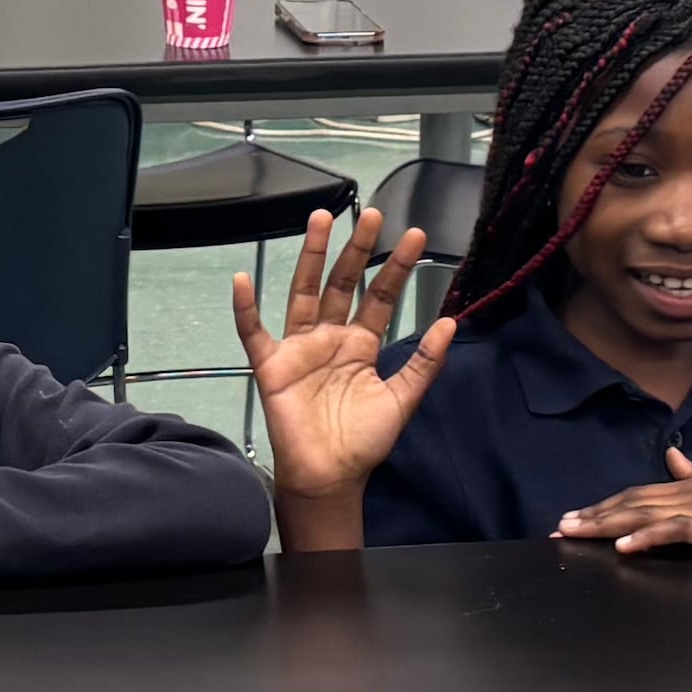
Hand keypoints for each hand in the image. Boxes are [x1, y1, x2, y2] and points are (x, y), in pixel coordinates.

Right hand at [230, 210, 455, 543]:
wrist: (329, 477)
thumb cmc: (363, 441)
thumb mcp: (401, 400)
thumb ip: (424, 363)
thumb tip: (449, 322)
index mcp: (360, 345)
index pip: (380, 297)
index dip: (396, 268)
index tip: (413, 236)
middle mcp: (330, 338)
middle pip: (343, 284)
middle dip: (357, 249)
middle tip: (373, 215)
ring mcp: (299, 348)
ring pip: (304, 292)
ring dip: (311, 257)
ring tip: (320, 220)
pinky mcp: (271, 365)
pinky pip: (253, 332)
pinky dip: (245, 308)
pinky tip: (242, 280)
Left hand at [558, 450, 691, 560]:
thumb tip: (672, 458)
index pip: (638, 494)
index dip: (604, 504)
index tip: (574, 516)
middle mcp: (691, 495)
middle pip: (632, 503)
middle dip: (593, 515)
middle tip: (559, 527)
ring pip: (645, 514)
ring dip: (607, 523)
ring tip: (575, 532)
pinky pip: (677, 531)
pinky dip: (648, 536)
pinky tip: (625, 546)